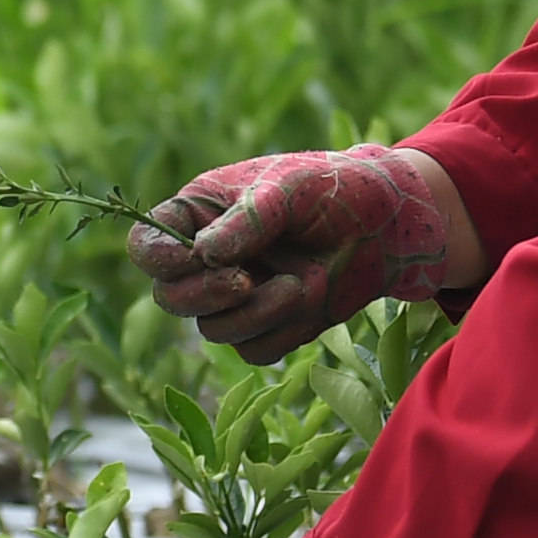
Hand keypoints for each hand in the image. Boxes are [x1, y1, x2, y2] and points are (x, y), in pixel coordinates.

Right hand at [129, 146, 476, 364]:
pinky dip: (277, 330)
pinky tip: (307, 297)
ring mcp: (239, 296)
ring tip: (297, 284)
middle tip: (242, 282)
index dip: (155, 258)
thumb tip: (203, 253)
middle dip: (203, 295)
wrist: (390, 225)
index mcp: (199, 215)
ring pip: (213, 329)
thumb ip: (246, 220)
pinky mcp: (270, 325)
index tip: (187, 259)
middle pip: (171, 298)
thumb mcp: (288, 188)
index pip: (147, 245)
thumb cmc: (334, 189)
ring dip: (251, 314)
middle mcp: (210, 259)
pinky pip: (253, 349)